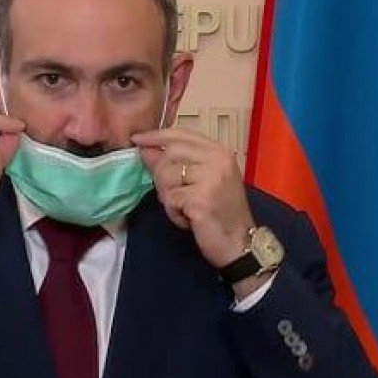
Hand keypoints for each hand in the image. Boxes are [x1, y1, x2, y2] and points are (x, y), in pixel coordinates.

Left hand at [132, 127, 254, 273]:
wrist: (240, 244)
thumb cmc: (221, 214)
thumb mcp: (201, 182)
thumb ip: (175, 163)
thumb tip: (146, 148)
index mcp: (219, 152)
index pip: (181, 134)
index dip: (156, 136)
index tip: (138, 139)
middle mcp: (218, 160)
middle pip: (170, 153)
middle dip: (161, 175)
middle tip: (173, 195)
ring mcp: (211, 178)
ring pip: (166, 175)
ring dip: (168, 197)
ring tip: (185, 208)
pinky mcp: (200, 199)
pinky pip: (170, 199)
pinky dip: (174, 212)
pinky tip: (189, 219)